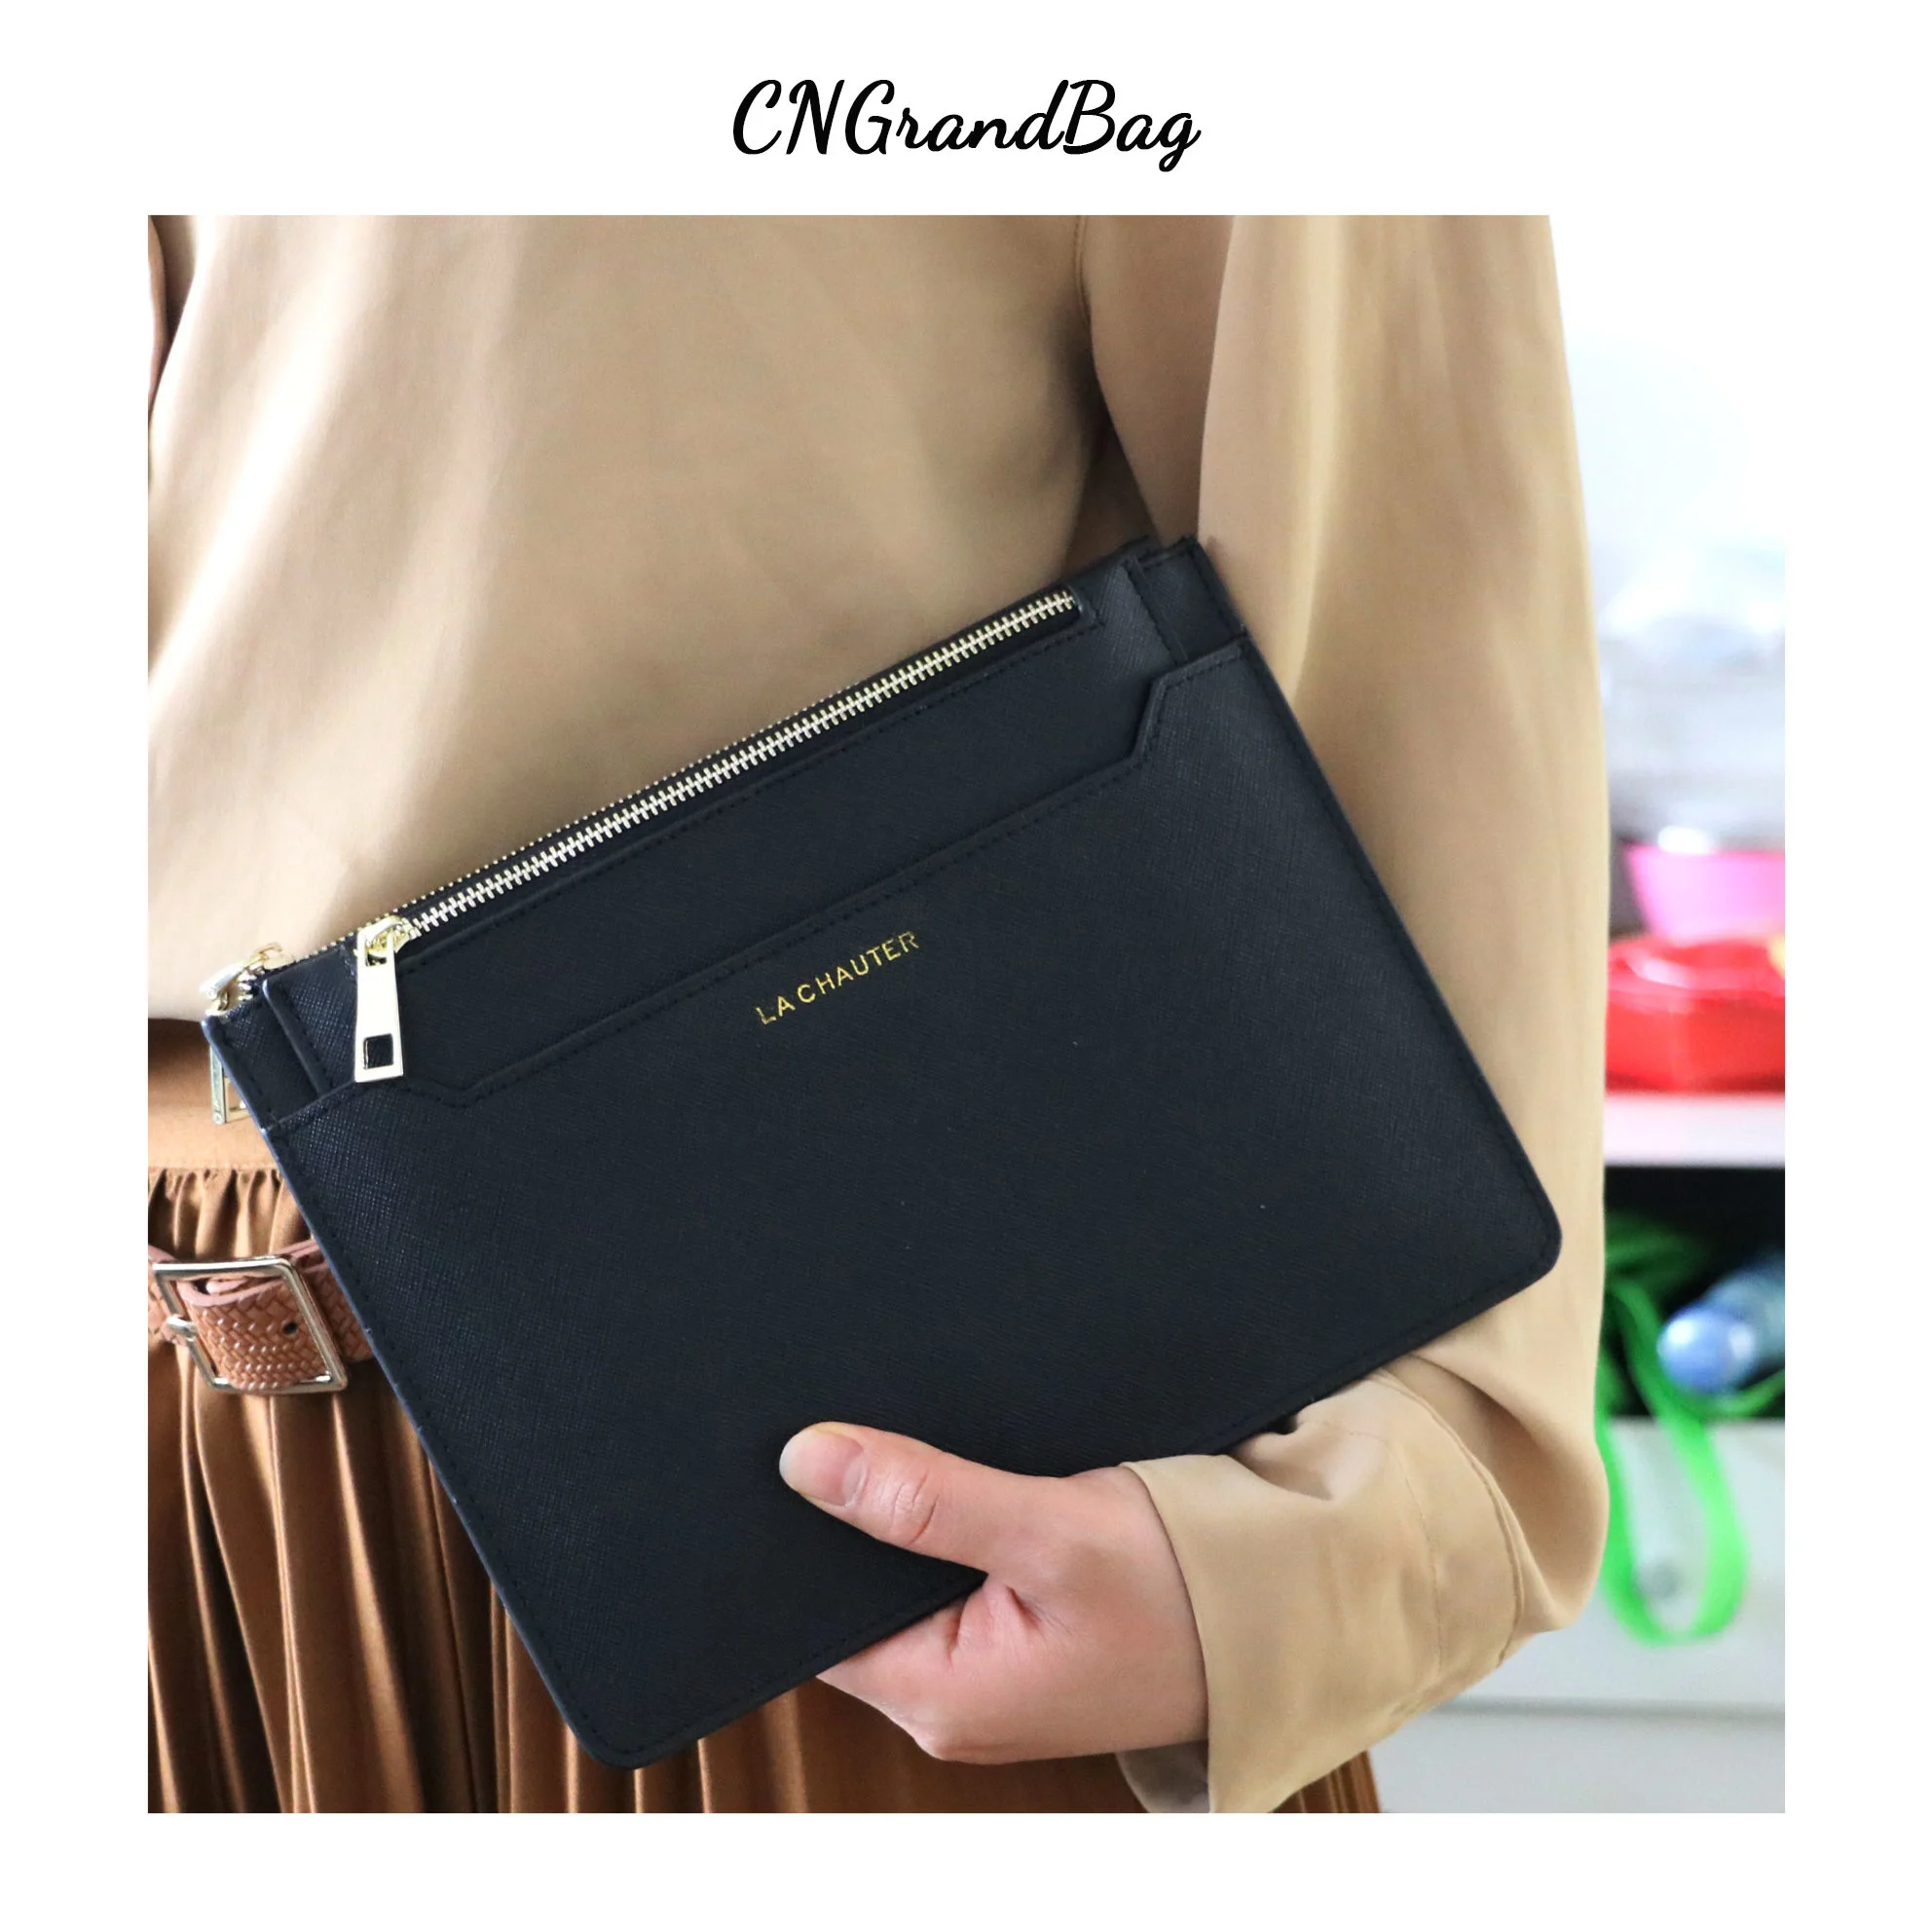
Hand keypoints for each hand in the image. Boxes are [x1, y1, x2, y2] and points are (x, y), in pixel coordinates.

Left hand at [777, 1423, 1207, 1763]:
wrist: (1290, 1609)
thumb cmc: (1189, 1593)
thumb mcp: (1053, 1532)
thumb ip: (927, 1501)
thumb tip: (808, 1463)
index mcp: (939, 1696)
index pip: (811, 1616)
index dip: (800, 1532)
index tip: (796, 1453)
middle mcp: (951, 1696)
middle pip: (853, 1590)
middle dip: (858, 1513)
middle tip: (868, 1428)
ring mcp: (988, 1670)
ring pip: (906, 1573)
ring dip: (913, 1511)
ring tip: (931, 1447)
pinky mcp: (1019, 1636)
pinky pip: (956, 1571)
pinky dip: (959, 1520)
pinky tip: (976, 1475)